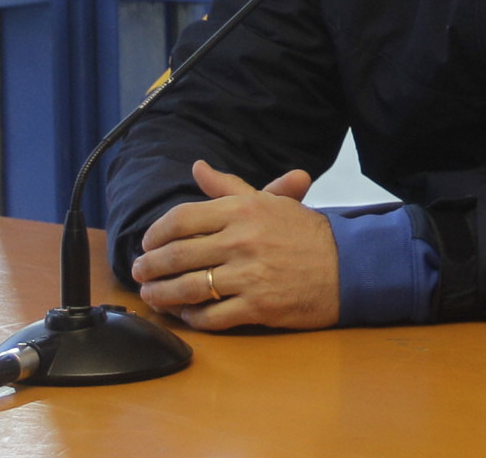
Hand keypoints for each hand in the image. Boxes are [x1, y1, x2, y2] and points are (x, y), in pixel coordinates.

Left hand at [130, 159, 339, 331]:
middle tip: (139, 272)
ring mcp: (248, 276)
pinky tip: (185, 314)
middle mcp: (242, 241)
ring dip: (161, 295)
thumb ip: (229, 187)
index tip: (147, 242)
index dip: (156, 233)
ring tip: (152, 296)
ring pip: (188, 288)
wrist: (346, 265)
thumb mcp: (269, 202)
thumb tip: (197, 167)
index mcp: (243, 210)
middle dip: (150, 267)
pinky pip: (211, 317)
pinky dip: (192, 318)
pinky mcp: (256, 308)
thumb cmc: (305, 232)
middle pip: (178, 255)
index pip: (183, 218)